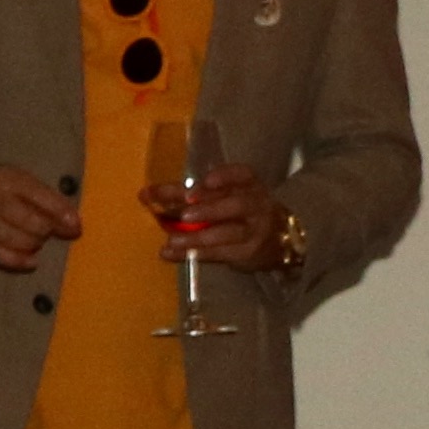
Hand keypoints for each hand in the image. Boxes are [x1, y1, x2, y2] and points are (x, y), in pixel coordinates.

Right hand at [0, 159, 84, 269]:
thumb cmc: (0, 186)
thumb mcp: (21, 181)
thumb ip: (45, 197)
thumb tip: (72, 222)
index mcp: (6, 177)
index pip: (38, 196)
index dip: (60, 213)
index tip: (76, 227)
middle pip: (26, 219)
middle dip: (46, 230)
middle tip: (51, 233)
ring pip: (11, 238)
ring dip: (32, 244)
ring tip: (37, 241)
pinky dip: (17, 261)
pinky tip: (31, 262)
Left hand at [145, 160, 277, 263]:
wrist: (281, 239)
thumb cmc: (241, 212)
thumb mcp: (225, 197)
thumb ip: (192, 195)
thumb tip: (147, 194)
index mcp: (249, 185)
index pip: (243, 175)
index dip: (226, 176)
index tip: (207, 180)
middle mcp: (256, 205)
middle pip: (236, 205)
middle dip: (209, 208)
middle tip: (185, 212)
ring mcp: (254, 230)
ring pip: (228, 232)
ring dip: (198, 236)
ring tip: (172, 240)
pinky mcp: (246, 252)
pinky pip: (218, 253)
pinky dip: (192, 253)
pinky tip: (169, 253)